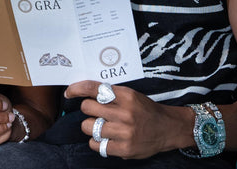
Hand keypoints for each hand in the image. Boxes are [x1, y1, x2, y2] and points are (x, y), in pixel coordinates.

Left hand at [65, 81, 191, 158]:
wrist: (168, 128)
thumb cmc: (145, 110)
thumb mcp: (131, 95)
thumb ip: (110, 93)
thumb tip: (83, 92)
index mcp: (126, 96)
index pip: (94, 88)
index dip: (77, 89)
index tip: (68, 92)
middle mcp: (125, 113)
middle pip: (87, 108)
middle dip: (88, 110)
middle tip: (96, 113)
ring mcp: (125, 132)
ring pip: (88, 127)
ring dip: (91, 127)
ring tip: (102, 126)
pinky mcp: (125, 149)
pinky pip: (96, 144)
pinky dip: (96, 142)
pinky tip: (105, 138)